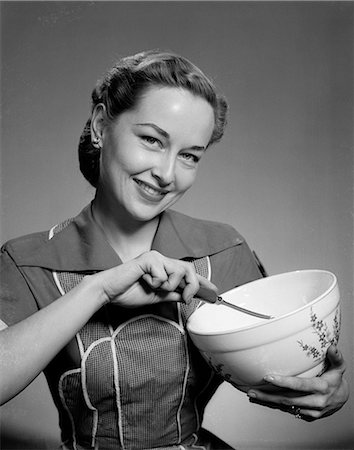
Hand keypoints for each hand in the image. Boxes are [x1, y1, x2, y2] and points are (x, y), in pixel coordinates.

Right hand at [93, 250, 217, 307]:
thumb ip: (173, 294)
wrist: (109, 292)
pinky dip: (155, 283)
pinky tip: (143, 280)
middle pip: (188, 269)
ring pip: (178, 272)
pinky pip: (163, 275)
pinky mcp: (148, 259)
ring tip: (153, 287)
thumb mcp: (157, 297)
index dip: (202, 282)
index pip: (187, 273)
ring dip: (168, 286)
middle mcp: (161, 259)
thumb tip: (189, 296)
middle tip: (185, 299)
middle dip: (192, 285)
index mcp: (164, 268)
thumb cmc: (129, 292)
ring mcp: (155, 257)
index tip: (214, 291)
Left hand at [247, 345, 348, 420]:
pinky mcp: (308, 416)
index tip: (269, 378)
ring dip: (268, 402)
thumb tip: (332, 347)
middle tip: (253, 390)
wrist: (342, 399)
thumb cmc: (336, 379)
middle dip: (268, 396)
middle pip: (288, 399)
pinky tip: (263, 400)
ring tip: (253, 395)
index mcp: (322, 387)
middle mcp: (316, 401)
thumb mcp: (339, 367)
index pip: (300, 385)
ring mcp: (311, 411)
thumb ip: (335, 357)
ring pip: (286, 407)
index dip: (284, 382)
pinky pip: (289, 410)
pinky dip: (275, 406)